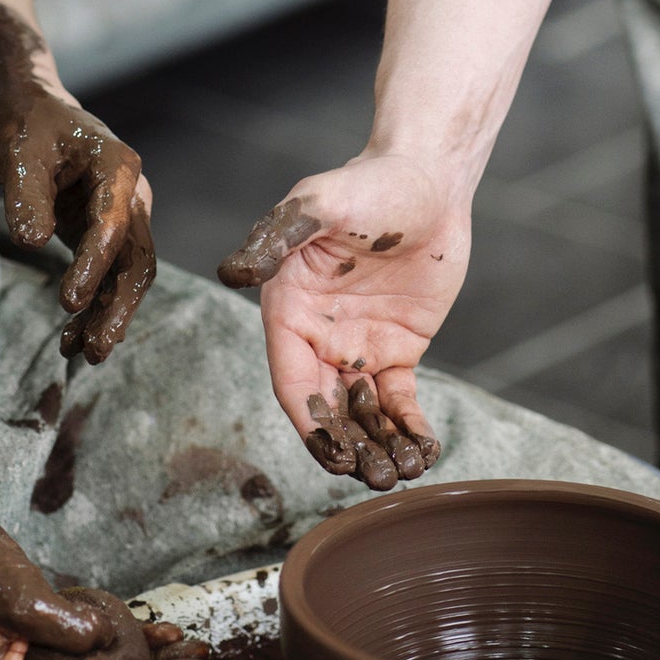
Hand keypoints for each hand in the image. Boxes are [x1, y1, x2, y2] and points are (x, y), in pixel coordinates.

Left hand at [0, 3, 156, 362]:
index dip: (93, 267)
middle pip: (137, 261)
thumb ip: (27, 197)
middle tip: (96, 349)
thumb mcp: (19, 152)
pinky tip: (70, 340)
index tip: (67, 302)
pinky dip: (91, 307)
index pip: (113, 227)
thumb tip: (32, 242)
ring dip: (107, 316)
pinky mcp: (103, 234)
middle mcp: (130, 197)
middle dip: (117, 308)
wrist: (28, 106)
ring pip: (126, 275)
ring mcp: (121, 217)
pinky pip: (106, 277)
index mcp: (118, 169)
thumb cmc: (25, 122)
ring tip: (84, 355)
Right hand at [218, 152, 465, 488]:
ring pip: (362, 414)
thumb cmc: (367, 185)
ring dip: (378, 448)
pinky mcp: (397, 350)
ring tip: (401, 475)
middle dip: (348, 449)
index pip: (292, 383)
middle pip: (327, 410)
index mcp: (288, 312)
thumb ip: (277, 238)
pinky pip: (398, 402)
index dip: (312, 425)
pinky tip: (424, 450)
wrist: (427, 180)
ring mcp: (357, 348)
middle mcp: (317, 338)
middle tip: (374, 479)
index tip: (336, 456)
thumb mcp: (318, 206)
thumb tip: (232, 273)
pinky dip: (409, 428)